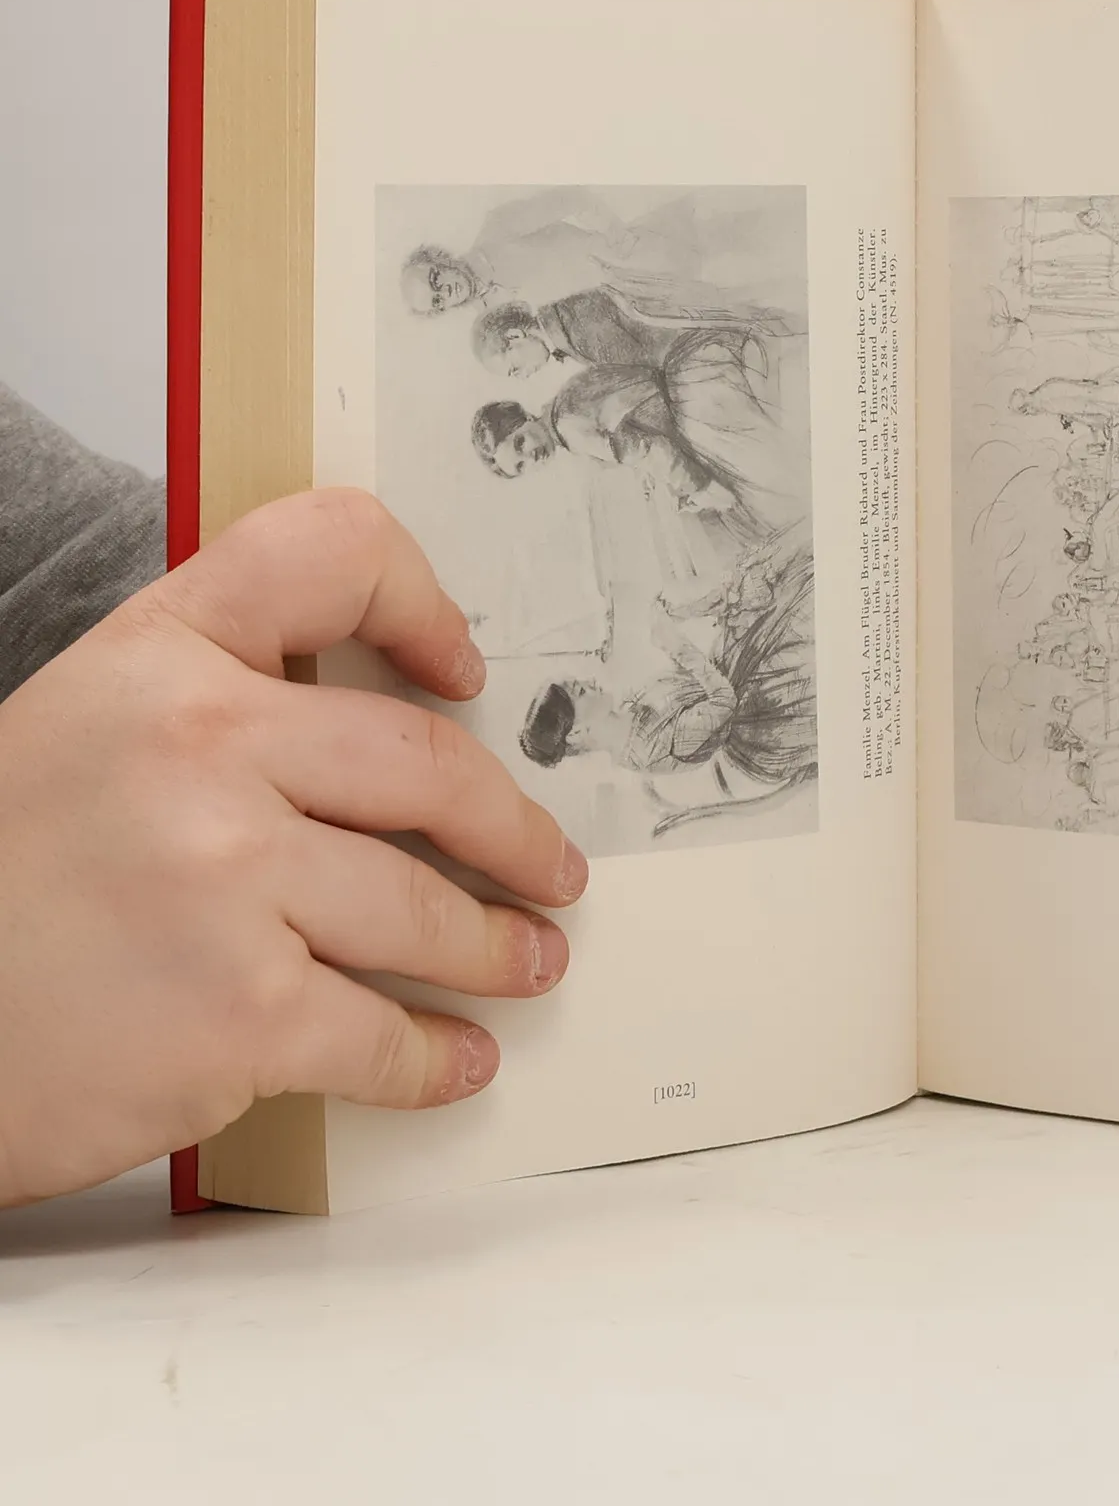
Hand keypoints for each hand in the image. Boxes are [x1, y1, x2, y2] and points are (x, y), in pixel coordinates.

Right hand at [0, 489, 586, 1207]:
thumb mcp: (76, 734)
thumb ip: (207, 705)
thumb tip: (364, 742)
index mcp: (158, 660)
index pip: (324, 554)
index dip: (417, 599)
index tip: (464, 671)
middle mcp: (199, 749)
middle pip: (427, 762)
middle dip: (512, 828)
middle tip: (547, 863)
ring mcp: (226, 881)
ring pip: (426, 906)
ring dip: (497, 946)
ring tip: (527, 960)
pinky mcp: (240, 1013)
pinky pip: (382, 1032)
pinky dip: (433, 1056)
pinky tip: (455, 1059)